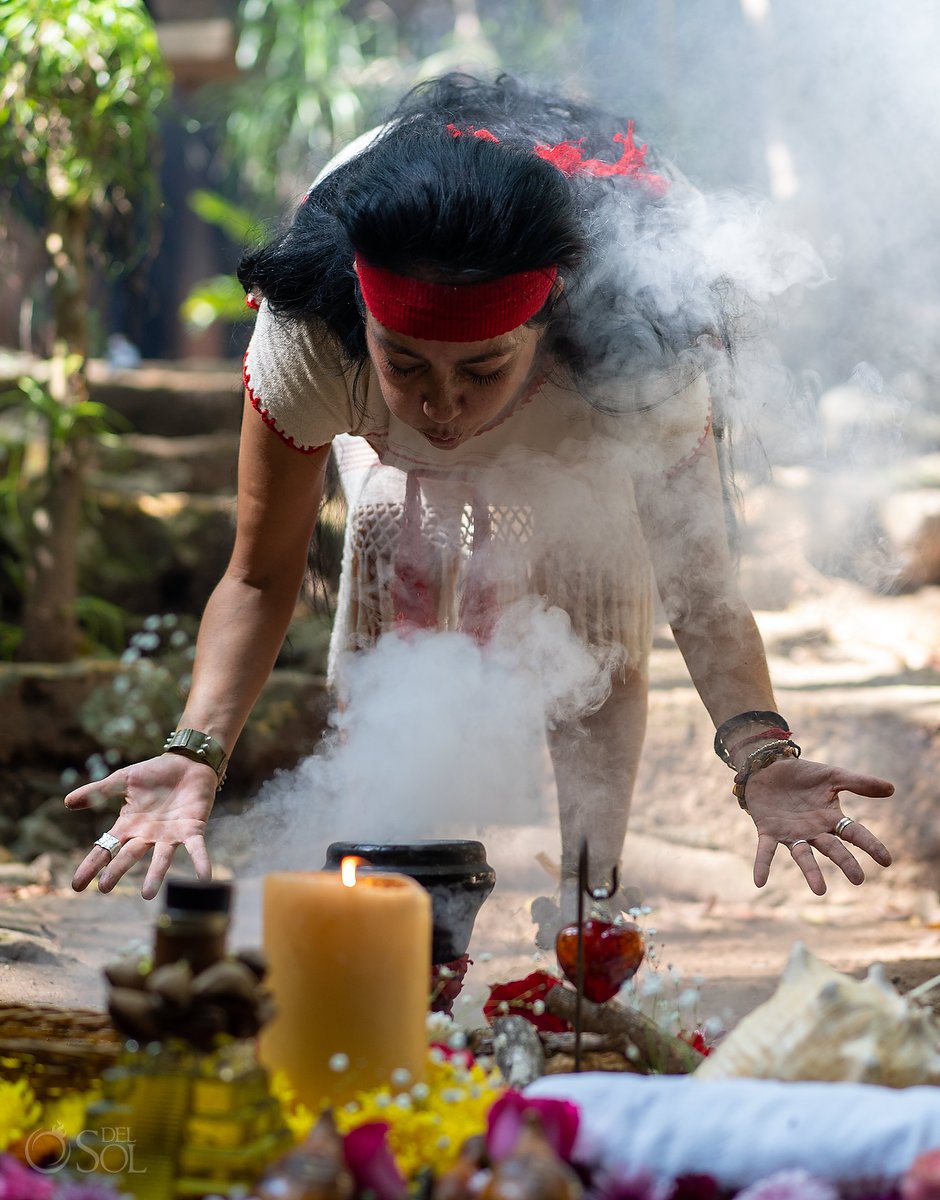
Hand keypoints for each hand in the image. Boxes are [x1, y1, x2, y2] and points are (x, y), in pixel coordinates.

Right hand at [64, 754, 217, 898]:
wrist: (188, 762)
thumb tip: (67, 802)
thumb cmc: (155, 774)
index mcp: (129, 825)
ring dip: (155, 875)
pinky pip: (197, 848)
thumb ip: (98, 791)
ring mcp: (170, 835)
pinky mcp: (193, 829)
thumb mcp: (123, 780)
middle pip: (129, 856)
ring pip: (161, 859)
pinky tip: (205, 877)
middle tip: (105, 888)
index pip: (106, 848)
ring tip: (147, 894)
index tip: (77, 885)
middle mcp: (147, 835)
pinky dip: (201, 862)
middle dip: (118, 871)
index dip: (92, 866)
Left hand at [744, 756, 893, 894]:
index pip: (855, 833)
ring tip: (820, 891)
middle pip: (832, 849)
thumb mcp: (833, 776)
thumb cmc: (803, 775)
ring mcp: (791, 833)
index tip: (886, 861)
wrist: (768, 766)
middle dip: (845, 863)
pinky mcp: (768, 831)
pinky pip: (765, 850)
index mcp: (830, 818)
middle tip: (858, 879)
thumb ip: (859, 783)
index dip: (870, 845)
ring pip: (802, 855)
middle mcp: (813, 831)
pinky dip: (762, 865)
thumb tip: (892, 789)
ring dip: (810, 872)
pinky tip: (760, 881)